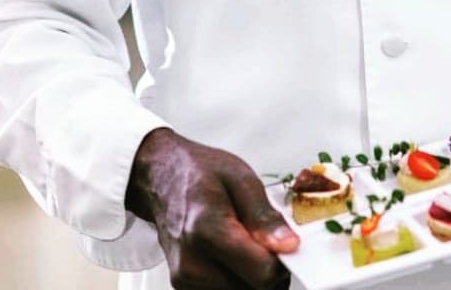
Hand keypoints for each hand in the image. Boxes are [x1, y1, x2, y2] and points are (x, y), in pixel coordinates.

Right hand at [126, 127, 299, 288]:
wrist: (162, 177)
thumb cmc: (199, 172)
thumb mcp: (240, 178)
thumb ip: (264, 216)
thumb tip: (288, 246)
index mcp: (207, 230)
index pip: (261, 273)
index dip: (281, 261)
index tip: (283, 243)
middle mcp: (191, 263)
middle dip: (269, 271)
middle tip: (265, 241)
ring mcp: (184, 280)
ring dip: (252, 279)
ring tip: (248, 246)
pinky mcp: (183, 288)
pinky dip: (236, 281)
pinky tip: (233, 257)